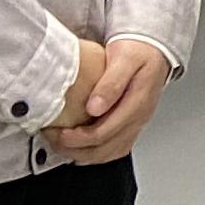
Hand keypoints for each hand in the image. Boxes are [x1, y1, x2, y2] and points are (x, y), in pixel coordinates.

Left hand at [46, 37, 173, 165]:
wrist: (153, 50)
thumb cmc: (137, 51)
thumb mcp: (125, 58)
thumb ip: (112, 82)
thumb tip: (94, 108)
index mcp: (137, 104)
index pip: (104, 133)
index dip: (77, 138)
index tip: (56, 131)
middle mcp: (138, 119)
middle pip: (104, 148)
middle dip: (74, 148)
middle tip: (51, 137)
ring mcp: (136, 125)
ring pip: (108, 153)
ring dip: (82, 154)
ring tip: (60, 144)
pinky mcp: (132, 126)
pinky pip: (113, 150)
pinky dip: (93, 153)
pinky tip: (78, 148)